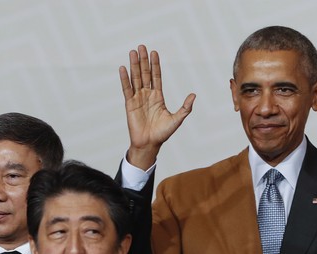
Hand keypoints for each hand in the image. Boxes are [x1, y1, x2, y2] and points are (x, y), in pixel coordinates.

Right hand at [120, 45, 196, 170]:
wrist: (150, 144)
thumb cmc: (163, 133)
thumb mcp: (177, 119)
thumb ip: (185, 108)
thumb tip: (194, 95)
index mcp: (158, 97)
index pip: (156, 76)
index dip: (155, 65)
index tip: (154, 52)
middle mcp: (147, 95)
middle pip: (145, 74)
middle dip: (144, 60)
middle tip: (142, 46)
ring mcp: (138, 98)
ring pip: (136, 78)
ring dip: (134, 65)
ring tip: (132, 52)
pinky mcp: (130, 104)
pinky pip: (127, 89)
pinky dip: (125, 79)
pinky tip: (123, 68)